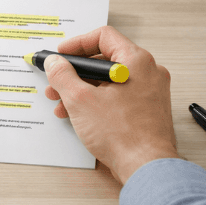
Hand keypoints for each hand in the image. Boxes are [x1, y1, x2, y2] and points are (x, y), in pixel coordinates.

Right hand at [44, 26, 178, 183]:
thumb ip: (62, 75)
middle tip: (57, 80)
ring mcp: (150, 92)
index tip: (61, 55)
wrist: (147, 168)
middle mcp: (148, 72)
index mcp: (136, 61)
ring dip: (82, 89)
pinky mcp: (147, 110)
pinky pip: (118, 96)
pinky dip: (97, 101)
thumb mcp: (80, 100)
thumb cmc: (124, 135)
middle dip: (75, 72)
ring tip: (63, 102)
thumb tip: (55, 63)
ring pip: (109, 80)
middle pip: (104, 59)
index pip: (103, 36)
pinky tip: (80, 115)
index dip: (77, 43)